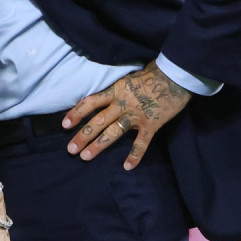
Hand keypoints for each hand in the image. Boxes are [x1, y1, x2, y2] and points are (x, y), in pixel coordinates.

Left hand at [63, 61, 191, 168]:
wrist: (175, 76)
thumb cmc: (152, 74)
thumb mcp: (128, 78)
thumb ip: (116, 89)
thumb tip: (104, 96)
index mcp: (116, 91)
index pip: (91, 102)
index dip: (76, 113)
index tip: (64, 124)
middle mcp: (122, 104)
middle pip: (98, 121)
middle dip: (82, 136)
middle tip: (70, 149)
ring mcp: (136, 115)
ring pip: (113, 133)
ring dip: (98, 146)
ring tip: (85, 157)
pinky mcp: (151, 125)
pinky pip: (141, 143)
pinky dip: (134, 155)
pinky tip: (127, 167)